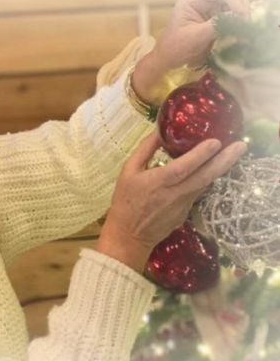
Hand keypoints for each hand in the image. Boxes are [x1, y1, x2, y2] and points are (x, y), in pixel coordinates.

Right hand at [95, 132, 246, 272]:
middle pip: (205, 176)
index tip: (216, 141)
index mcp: (159, 182)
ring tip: (234, 153)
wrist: (129, 235)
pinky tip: (213, 170)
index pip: (184, 167)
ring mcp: (184, 205)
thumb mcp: (128, 171)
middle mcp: (175, 194)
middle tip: (241, 146)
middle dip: (225, 160)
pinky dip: (207, 180)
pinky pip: (198, 192)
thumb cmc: (125, 200)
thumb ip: (145, 150)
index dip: (200, 154)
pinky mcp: (187, 212)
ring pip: (205, 184)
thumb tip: (159, 131)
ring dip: (221, 168)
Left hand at [131, 0, 267, 104]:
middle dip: (240, 2)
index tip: (242, 13)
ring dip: (244, 6)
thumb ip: (217, 25)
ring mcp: (210, 4)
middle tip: (248, 19)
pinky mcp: (216, 14)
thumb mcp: (196, 37)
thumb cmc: (176, 47)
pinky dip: (244, 7)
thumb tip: (240, 17)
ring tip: (251, 18)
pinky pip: (233, 7)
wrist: (169, 59)